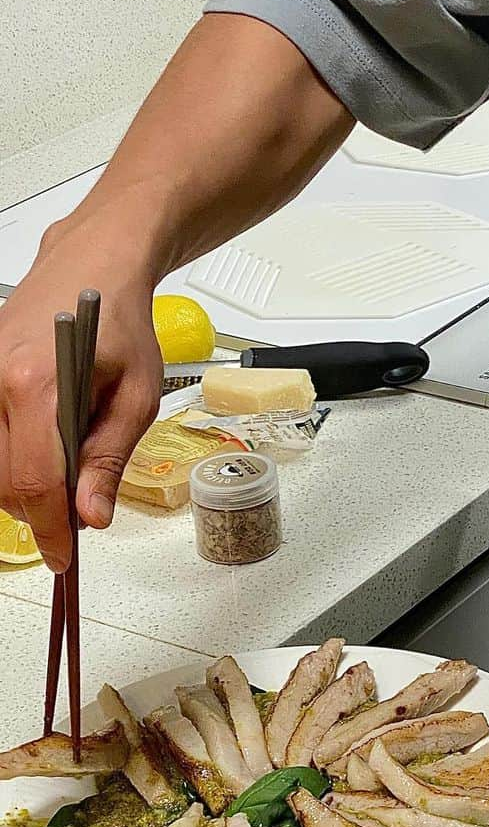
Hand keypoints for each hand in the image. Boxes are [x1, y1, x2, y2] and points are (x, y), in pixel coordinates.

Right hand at [0, 227, 162, 571]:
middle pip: (5, 481)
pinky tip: (45, 449)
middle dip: (41, 510)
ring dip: (26, 487)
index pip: (35, 481)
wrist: (91, 268)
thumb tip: (90, 515)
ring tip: (69, 473)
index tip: (64, 558)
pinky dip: (15, 459)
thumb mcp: (137, 396)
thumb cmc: (119, 322)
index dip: (51, 529)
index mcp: (36, 384)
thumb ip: (109, 457)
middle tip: (81, 512)